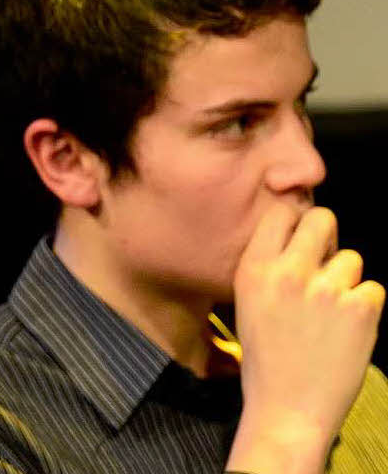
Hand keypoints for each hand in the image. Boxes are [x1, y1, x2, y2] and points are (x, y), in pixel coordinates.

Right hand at [226, 204, 383, 473]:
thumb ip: (269, 265)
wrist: (288, 409)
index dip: (295, 222)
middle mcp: (288, 273)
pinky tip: (346, 329)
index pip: (281, 212)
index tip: (298, 236)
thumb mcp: (247, 301)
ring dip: (346, 280)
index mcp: (254, 269)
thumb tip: (299, 232)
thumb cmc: (266, 357)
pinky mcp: (361, 310)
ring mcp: (326, 290)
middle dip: (327, 237)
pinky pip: (374, 289)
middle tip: (323, 264)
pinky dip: (365, 306)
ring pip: (351, 259)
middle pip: (322, 219)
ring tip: (330, 311)